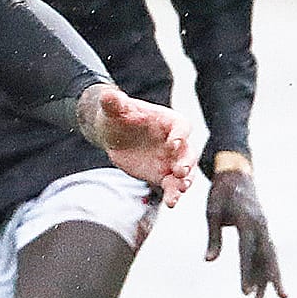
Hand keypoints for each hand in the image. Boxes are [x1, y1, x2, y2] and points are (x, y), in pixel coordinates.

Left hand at [78, 83, 191, 206]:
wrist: (114, 135)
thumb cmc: (118, 118)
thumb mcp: (114, 110)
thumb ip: (115, 103)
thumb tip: (108, 94)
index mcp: (168, 121)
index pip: (181, 126)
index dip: (179, 134)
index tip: (172, 143)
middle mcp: (175, 141)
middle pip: (189, 151)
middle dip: (186, 161)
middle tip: (180, 171)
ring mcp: (171, 159)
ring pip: (185, 172)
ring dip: (185, 182)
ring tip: (180, 191)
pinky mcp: (164, 175)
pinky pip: (172, 186)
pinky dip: (173, 194)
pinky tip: (171, 204)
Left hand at [206, 170, 285, 297]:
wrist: (236, 173)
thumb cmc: (220, 193)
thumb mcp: (212, 212)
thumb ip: (213, 237)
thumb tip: (209, 261)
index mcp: (248, 221)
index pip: (247, 251)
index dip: (246, 272)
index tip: (244, 292)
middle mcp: (261, 226)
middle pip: (266, 258)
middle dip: (267, 281)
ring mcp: (264, 229)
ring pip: (270, 257)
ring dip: (270, 278)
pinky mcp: (262, 230)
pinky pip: (267, 252)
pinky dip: (267, 267)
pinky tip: (266, 283)